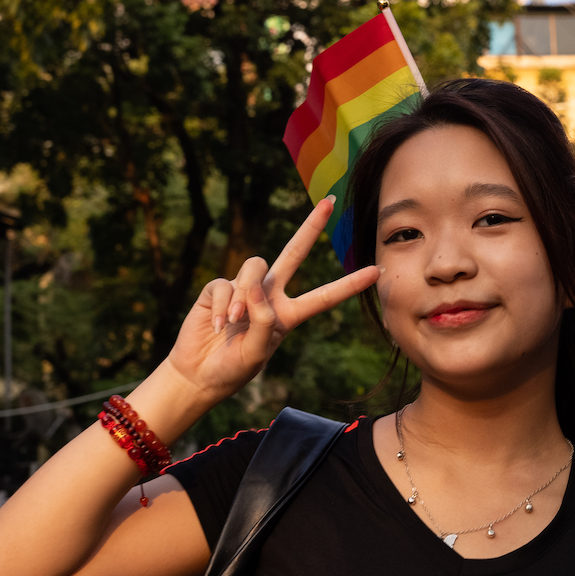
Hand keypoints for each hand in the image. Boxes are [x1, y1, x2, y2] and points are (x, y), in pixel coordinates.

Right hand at [162, 197, 379, 407]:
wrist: (199, 373)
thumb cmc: (232, 369)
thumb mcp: (256, 353)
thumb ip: (263, 321)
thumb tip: (257, 286)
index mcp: (288, 315)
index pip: (324, 296)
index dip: (349, 284)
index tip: (376, 271)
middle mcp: (269, 296)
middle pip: (294, 253)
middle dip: (310, 227)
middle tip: (329, 202)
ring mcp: (244, 289)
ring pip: (255, 268)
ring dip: (245, 296)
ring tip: (234, 323)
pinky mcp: (219, 288)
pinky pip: (225, 285)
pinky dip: (222, 305)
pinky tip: (218, 324)